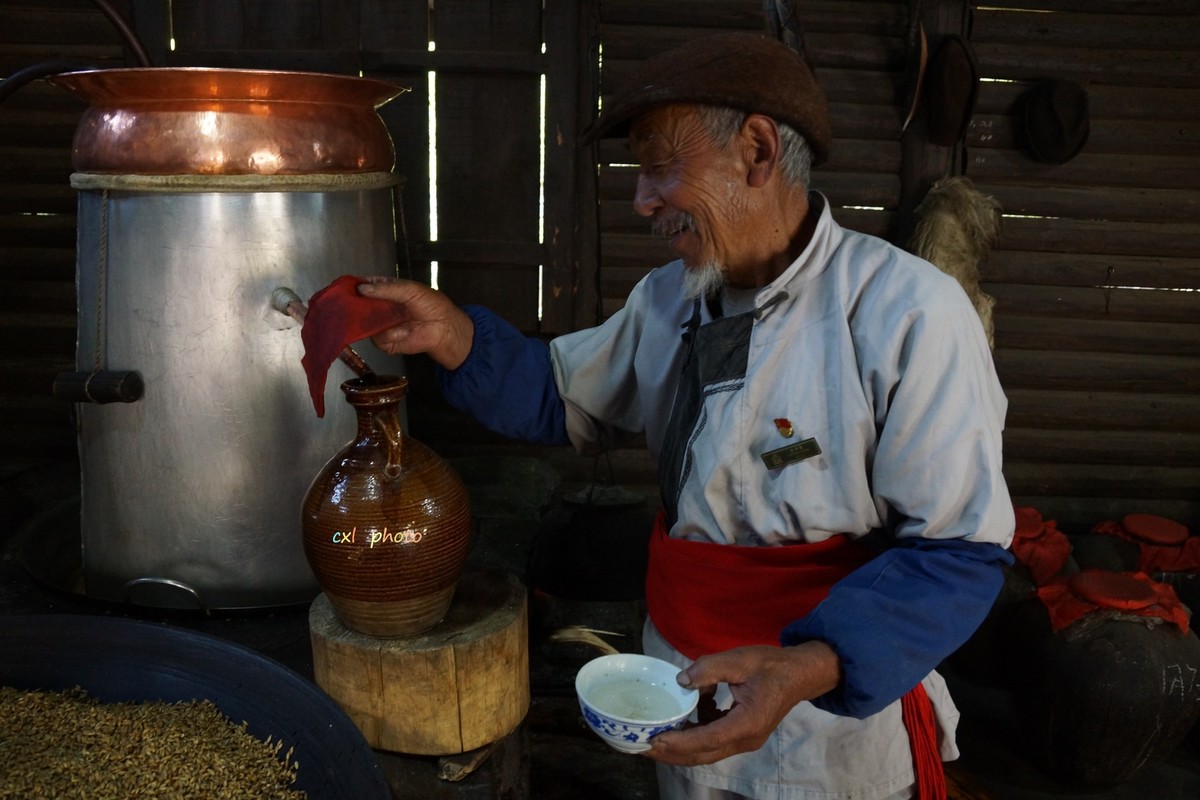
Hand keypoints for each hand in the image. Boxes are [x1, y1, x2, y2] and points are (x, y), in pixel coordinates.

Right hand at [357, 278, 473, 369]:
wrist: (445, 329)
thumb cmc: (432, 305)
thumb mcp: (410, 290)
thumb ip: (386, 288)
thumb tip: (361, 288)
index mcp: (387, 291)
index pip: (365, 286)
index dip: (355, 286)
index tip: (346, 287)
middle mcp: (381, 307)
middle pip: (359, 306)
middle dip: (356, 306)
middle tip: (353, 304)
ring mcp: (382, 325)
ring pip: (364, 323)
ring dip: (377, 321)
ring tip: (396, 318)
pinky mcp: (386, 342)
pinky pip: (377, 338)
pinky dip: (391, 334)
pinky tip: (404, 331)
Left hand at [646, 642, 840, 765]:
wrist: (799, 674)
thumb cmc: (771, 665)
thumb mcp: (740, 660)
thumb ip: (709, 669)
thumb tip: (681, 680)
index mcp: (747, 722)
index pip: (707, 739)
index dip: (679, 742)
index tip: (654, 740)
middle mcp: (745, 739)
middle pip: (702, 755)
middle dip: (671, 753)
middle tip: (642, 746)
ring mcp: (744, 740)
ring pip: (706, 751)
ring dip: (680, 745)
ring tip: (654, 734)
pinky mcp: (741, 735)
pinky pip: (713, 741)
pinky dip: (695, 732)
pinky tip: (688, 712)